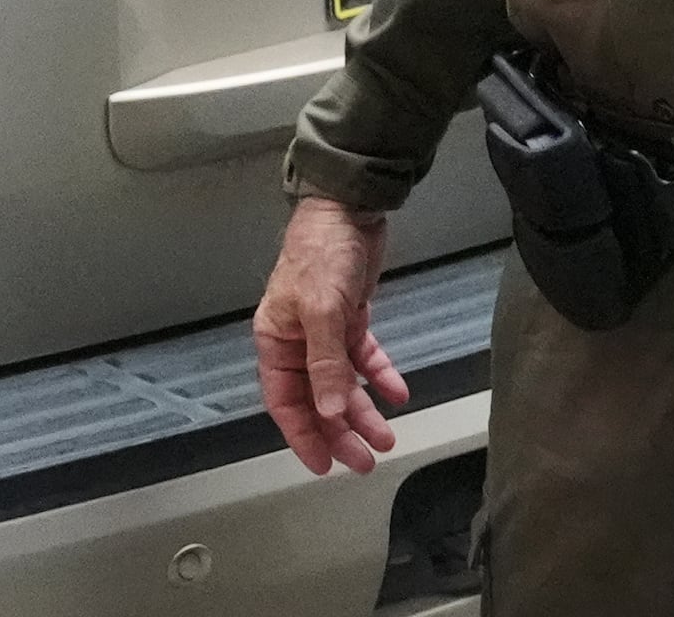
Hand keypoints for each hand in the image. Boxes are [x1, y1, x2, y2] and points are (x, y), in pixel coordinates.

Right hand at [253, 196, 408, 475]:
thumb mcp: (321, 309)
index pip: (285, 402)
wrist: (349, 206)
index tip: (324, 466)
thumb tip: (328, 412)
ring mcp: (324, 330)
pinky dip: (379, 375)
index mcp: (276, 341)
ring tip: (388, 436)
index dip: (303, 437)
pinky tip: (398, 394)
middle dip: (339, 431)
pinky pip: (363, 357)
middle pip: (316, 399)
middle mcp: (296, 341)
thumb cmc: (323, 255)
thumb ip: (325, 363)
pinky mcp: (350, 317)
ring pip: (342, 383)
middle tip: (367, 459)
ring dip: (363, 410)